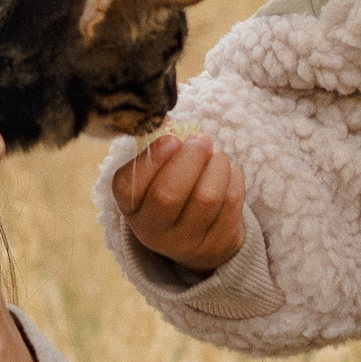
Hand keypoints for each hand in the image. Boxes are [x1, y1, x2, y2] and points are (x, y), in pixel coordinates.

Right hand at [113, 132, 246, 272]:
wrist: (200, 236)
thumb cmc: (174, 189)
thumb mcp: (156, 174)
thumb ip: (158, 147)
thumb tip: (168, 118)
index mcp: (131, 207)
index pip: (128, 186)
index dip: (152, 159)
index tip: (172, 139)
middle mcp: (152, 231)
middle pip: (169, 194)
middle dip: (190, 158)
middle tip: (200, 140)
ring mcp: (186, 242)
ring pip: (206, 197)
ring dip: (216, 165)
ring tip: (216, 156)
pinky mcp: (217, 243)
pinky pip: (230, 202)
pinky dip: (233, 178)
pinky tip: (226, 173)